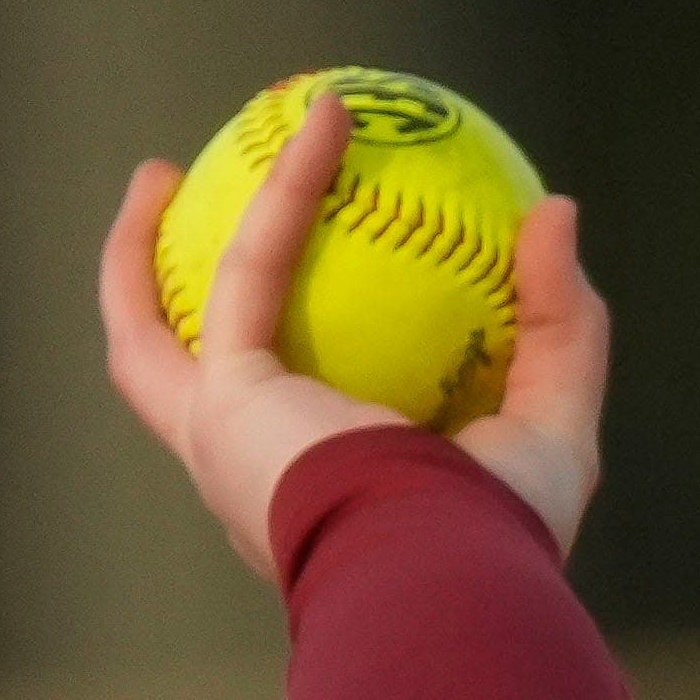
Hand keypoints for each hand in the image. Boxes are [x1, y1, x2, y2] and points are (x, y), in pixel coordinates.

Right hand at [99, 93, 608, 576]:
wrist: (448, 578)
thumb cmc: (503, 535)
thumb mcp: (553, 427)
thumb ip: (559, 323)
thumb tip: (555, 209)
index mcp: (317, 507)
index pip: (289, 435)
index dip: (288, 366)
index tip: (313, 302)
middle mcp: (256, 485)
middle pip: (176, 394)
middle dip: (158, 319)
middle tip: (177, 237)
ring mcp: (226, 449)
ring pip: (146, 346)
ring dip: (139, 256)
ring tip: (159, 173)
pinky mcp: (226, 407)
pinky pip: (249, 268)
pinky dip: (287, 189)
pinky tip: (325, 122)